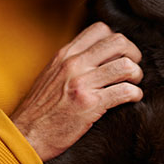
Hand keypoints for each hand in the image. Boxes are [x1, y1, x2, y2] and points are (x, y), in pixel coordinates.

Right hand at [11, 22, 142, 160]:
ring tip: (133, 84)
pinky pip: (125, 91)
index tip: (119, 54)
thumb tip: (97, 57)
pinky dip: (135, 94)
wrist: (27, 134)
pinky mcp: (90, 104)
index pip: (100, 29)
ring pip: (126, 66)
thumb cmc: (40, 109)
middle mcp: (74, 64)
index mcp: (65, 55)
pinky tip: (131, 99)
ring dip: (136, 75)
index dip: (116, 40)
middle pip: (118, 42)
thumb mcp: (51, 75)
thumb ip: (71, 63)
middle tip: (132, 68)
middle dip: (133, 54)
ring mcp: (82, 83)